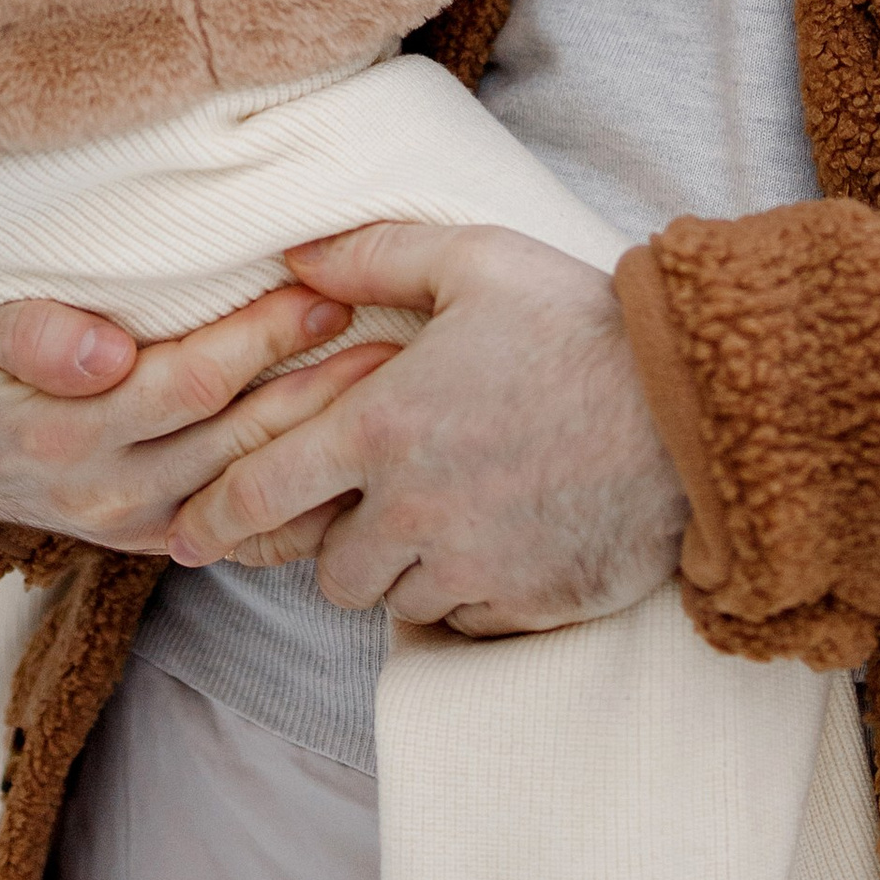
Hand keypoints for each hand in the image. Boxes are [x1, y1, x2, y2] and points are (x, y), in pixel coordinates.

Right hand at [0, 278, 395, 551]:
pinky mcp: (153, 540)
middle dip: (319, 388)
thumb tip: (103, 351)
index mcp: (68, 431)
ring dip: (322, 440)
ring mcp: (135, 525)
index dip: (262, 339)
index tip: (324, 292)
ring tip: (394, 392)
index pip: (191, 380)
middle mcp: (109, 489)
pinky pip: (239, 532)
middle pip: (238, 436)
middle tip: (396, 342)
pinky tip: (356, 473)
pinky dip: (298, 506)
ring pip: (249, 486)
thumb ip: (28, 332)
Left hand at [165, 221, 689, 636]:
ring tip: (431, 519)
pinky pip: (457, 624)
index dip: (216, 514)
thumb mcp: (474, 260)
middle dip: (330, 544)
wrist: (691, 410)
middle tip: (357, 509)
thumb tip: (294, 257)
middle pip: (326, 569)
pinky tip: (488, 543)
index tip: (188, 530)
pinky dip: (457, 596)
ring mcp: (468, 568)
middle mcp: (412, 509)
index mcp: (383, 425)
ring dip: (396, 570)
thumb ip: (373, 255)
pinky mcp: (522, 607)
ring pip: (389, 602)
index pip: (261, 490)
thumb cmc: (579, 321)